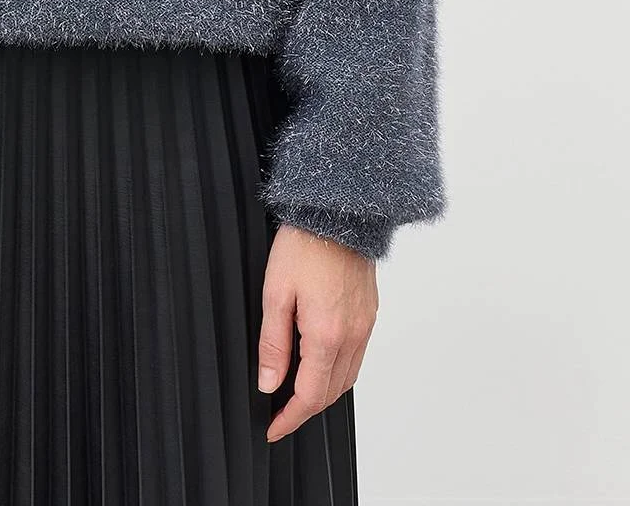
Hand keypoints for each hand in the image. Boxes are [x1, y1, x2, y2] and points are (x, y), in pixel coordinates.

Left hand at [257, 224, 378, 441]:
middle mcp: (352, 336)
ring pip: (347, 378)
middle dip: (305, 410)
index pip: (310, 395)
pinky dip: (338, 371)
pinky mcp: (369, 313)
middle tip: (280, 414)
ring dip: (323, 392)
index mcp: (327, 335)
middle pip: (331, 393)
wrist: (338, 210)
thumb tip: (269, 383)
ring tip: (296, 394)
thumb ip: (273, 343)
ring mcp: (365, 325)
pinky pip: (357, 357)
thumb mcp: (275, 293)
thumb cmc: (304, 244)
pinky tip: (320, 364)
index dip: (289, 418)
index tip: (272, 428)